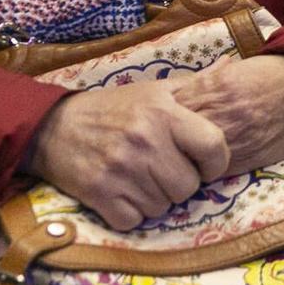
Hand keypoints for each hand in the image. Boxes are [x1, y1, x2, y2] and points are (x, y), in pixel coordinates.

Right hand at [26, 79, 230, 230]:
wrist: (53, 126)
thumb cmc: (115, 108)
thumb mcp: (155, 90)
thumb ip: (196, 84)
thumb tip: (230, 64)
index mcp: (163, 113)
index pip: (214, 147)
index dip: (217, 162)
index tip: (205, 163)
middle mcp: (144, 141)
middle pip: (189, 186)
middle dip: (181, 183)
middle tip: (165, 171)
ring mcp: (120, 169)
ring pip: (163, 206)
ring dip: (156, 198)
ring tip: (142, 178)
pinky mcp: (99, 193)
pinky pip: (134, 220)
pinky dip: (131, 213)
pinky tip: (124, 193)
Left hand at [170, 55, 283, 176]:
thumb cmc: (267, 77)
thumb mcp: (229, 72)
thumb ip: (199, 86)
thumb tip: (169, 100)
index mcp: (213, 89)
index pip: (170, 111)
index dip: (162, 119)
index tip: (159, 123)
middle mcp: (222, 116)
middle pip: (177, 137)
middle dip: (169, 142)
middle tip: (164, 145)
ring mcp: (235, 140)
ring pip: (192, 158)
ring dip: (185, 160)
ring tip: (182, 156)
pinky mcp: (248, 159)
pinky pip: (215, 171)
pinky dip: (205, 170)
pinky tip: (205, 163)